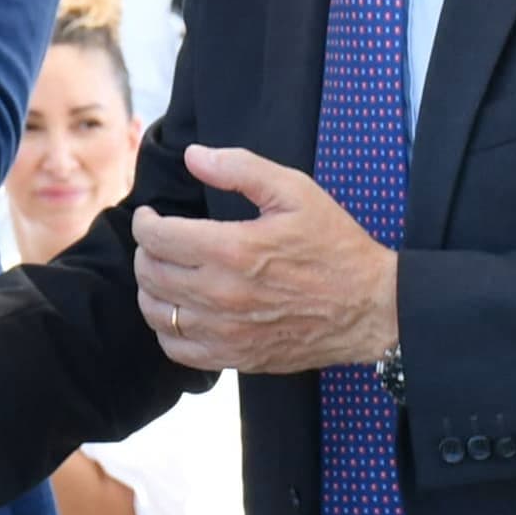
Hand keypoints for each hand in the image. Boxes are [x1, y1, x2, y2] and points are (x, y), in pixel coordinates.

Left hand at [131, 147, 396, 374]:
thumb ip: (241, 168)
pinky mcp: (235, 357)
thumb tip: (193, 156)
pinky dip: (168, 329)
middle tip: (159, 241)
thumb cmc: (334, 245)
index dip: (146, 222)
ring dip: (151, 289)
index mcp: (234, 249)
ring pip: (158, 313)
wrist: (369, 307)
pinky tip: (181, 310)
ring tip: (165, 272)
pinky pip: (178, 349)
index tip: (152, 217)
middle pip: (151, 274)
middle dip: (146, 251)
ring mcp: (227, 332)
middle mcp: (222, 295)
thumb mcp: (296, 192)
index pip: (158, 238)